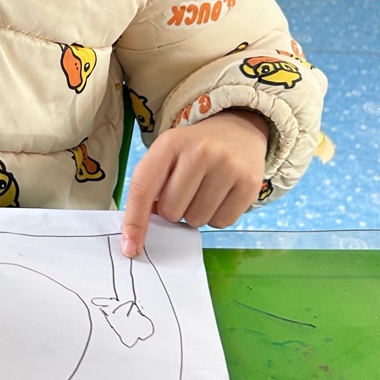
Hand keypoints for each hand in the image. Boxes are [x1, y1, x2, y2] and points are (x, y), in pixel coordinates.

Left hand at [121, 108, 268, 256]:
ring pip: (196, 221)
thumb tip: (138, 233)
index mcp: (170, 144)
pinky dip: (216, 217)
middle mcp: (200, 152)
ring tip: (203, 191)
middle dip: (173, 211)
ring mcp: (227, 167)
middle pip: (171, 212)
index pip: (144, 189)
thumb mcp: (166, 156)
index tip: (130, 249)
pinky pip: (221, 223)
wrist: (237, 130)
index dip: (135, 222)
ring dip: (195, 215)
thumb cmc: (192, 150)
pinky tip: (220, 196)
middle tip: (184, 192)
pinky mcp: (249, 184)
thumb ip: (149, 188)